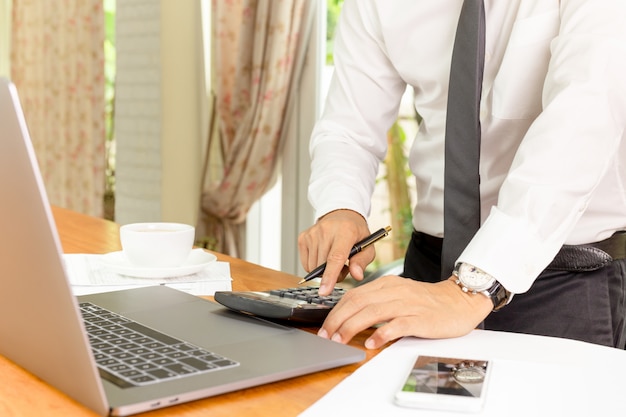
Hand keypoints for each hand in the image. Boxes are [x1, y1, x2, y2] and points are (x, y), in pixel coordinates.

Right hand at [297, 210, 371, 294]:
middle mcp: (326, 230)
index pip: (335, 257)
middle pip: (323, 265)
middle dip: (333, 274)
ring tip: (334, 259)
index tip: (325, 291)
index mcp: (345, 231)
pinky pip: (306, 264)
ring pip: (313, 267)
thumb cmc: (355, 233)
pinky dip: (315, 265)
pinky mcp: (303, 237)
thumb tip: (356, 275)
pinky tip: (324, 256)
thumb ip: (362, 262)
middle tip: (344, 266)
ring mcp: (312, 233)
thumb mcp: (367, 246)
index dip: (330, 276)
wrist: (342, 215)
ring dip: (324, 270)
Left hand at [317, 275, 492, 348]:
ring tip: (340, 340)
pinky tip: (372, 343)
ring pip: (373, 312)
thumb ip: (377, 301)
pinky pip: (397, 325)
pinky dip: (382, 334)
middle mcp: (395, 291)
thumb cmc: (427, 301)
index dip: (336, 311)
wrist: (460, 301)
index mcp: (387, 284)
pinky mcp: (420, 318)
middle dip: (338, 320)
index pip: (353, 295)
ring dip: (352, 327)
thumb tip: (350, 317)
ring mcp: (408, 304)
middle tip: (326, 336)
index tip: (325, 327)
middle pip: (358, 302)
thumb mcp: (398, 294)